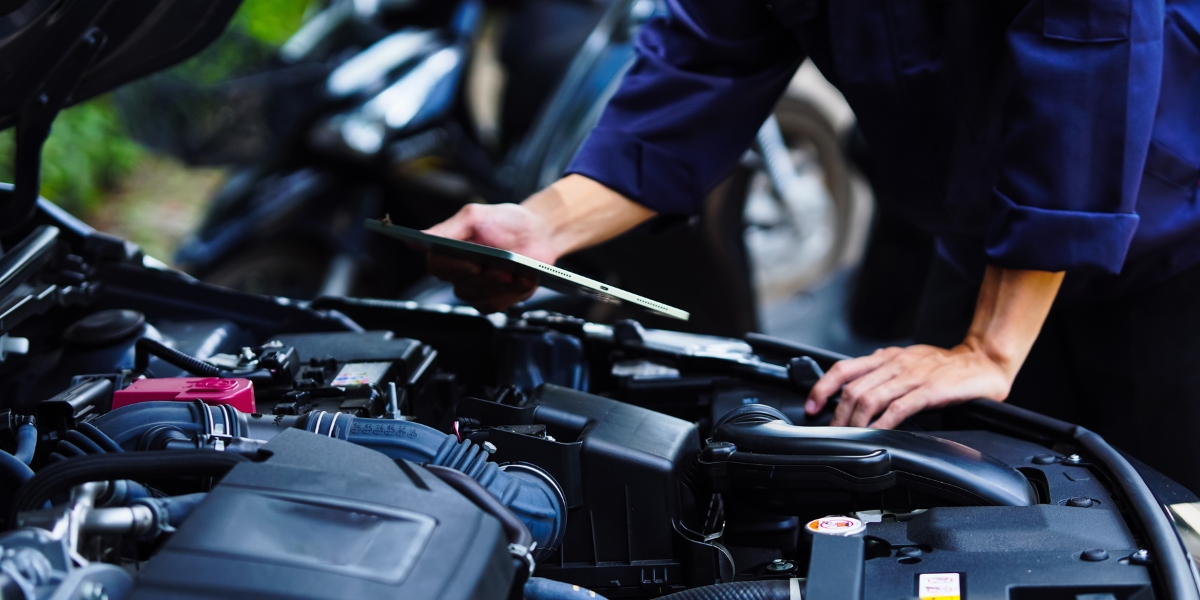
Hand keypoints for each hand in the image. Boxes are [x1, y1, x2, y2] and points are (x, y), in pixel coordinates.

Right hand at [424, 203, 558, 313]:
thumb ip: (448, 228)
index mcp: (448, 250)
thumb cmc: (505, 222)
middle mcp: (457, 273)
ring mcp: (475, 289)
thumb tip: (419, 237)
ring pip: (479, 297)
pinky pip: (495, 305)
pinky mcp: (492, 300)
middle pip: (461, 285)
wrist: (536, 233)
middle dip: (486, 278)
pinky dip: (512, 294)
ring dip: (501, 286)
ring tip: (517, 273)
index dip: (455, 267)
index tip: (474, 263)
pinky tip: (524, 280)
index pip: (437, 265)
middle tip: (504, 269)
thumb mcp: (475, 216)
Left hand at [806, 343, 1014, 428]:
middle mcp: (895, 364)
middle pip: (853, 389)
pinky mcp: (930, 391)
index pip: (843, 369)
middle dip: (837, 414)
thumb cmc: (945, 366)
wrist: (983, 361)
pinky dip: (882, 424)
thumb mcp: (907, 362)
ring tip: (849, 436)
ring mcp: (912, 377)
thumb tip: (856, 388)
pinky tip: (876, 434)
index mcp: (886, 356)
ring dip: (855, 422)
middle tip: (832, 432)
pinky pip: (899, 409)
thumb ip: (883, 372)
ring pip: (871, 399)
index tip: (812, 406)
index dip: (822, 388)